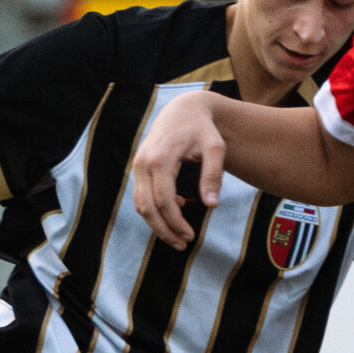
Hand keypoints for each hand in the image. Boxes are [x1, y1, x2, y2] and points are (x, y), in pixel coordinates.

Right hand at [128, 91, 223, 249]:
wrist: (184, 108)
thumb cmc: (202, 127)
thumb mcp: (215, 147)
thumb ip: (213, 175)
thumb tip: (212, 206)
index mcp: (160, 158)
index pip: (164, 201)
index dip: (176, 223)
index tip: (190, 236)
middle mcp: (143, 163)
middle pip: (147, 207)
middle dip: (164, 230)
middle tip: (183, 244)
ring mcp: (138, 165)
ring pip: (140, 205)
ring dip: (157, 224)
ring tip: (178, 237)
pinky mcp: (139, 167)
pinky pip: (141, 196)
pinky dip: (154, 209)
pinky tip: (178, 209)